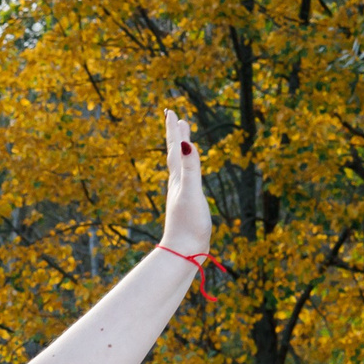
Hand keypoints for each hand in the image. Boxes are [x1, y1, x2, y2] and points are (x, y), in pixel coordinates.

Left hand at [158, 108, 209, 257]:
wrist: (184, 251)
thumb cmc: (189, 223)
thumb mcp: (191, 191)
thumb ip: (190, 167)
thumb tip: (186, 143)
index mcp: (178, 178)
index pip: (176, 148)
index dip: (175, 130)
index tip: (171, 112)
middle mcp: (176, 183)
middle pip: (175, 153)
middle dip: (175, 135)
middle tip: (173, 117)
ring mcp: (180, 194)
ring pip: (178, 166)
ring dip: (179, 150)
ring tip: (181, 140)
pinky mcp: (186, 204)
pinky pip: (184, 180)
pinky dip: (186, 170)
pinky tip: (186, 173)